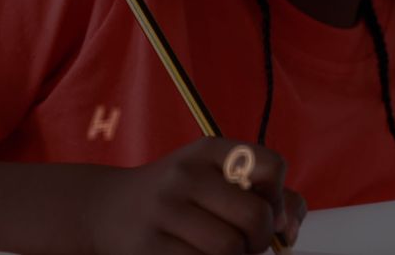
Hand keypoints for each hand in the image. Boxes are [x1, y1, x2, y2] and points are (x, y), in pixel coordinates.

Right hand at [88, 137, 307, 254]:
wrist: (106, 209)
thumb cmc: (178, 198)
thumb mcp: (214, 178)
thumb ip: (264, 194)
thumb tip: (288, 229)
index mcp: (208, 150)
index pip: (271, 166)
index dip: (279, 197)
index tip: (268, 211)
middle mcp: (185, 174)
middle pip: (255, 218)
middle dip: (260, 240)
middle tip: (246, 243)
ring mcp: (165, 211)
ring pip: (230, 249)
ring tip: (220, 250)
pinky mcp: (150, 247)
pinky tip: (196, 254)